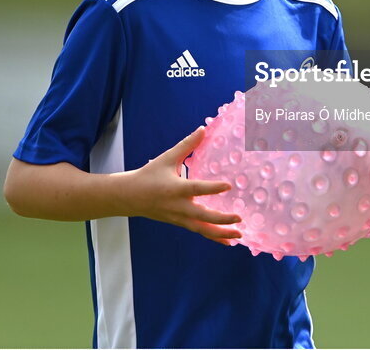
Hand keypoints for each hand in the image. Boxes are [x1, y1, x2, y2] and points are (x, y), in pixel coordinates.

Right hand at [128, 126, 241, 244]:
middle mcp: (179, 206)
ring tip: (239, 235)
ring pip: (202, 229)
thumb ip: (187, 145)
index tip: (229, 185)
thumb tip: (203, 129)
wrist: (130, 197)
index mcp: (176, 188)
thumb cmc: (149, 175)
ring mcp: (179, 218)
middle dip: (221, 219)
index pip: (197, 189)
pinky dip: (213, 237)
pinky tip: (228, 241)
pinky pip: (199, 231)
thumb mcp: (167, 158)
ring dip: (221, 233)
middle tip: (239, 218)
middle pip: (202, 216)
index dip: (213, 188)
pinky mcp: (180, 223)